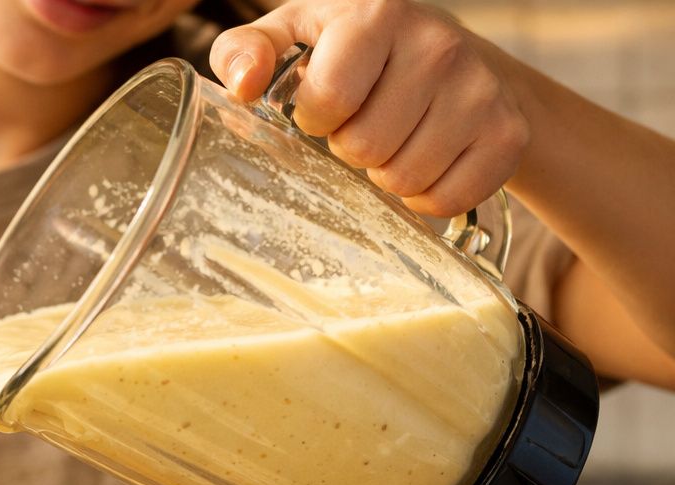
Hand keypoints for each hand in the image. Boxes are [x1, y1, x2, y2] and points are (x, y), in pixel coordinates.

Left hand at [209, 0, 532, 217]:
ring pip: (404, 179)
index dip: (314, 118)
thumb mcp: (291, 37)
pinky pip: (448, 200)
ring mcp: (480, 88)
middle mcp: (438, 45)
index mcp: (376, 15)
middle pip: (365, 148)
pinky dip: (426, 196)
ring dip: (385, 173)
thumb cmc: (347, 50)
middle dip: (350, 149)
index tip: (322, 106)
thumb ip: (245, 52)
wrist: (445, 51)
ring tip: (391, 139)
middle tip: (360, 125)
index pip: (328, 99)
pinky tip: (423, 159)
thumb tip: (243, 85)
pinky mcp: (508, 133)